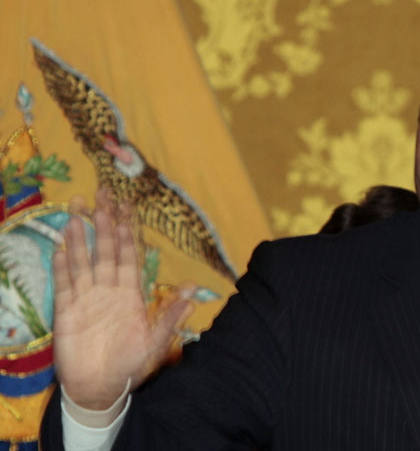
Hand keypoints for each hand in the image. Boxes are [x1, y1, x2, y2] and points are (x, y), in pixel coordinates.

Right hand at [53, 189, 191, 409]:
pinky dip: (62, 266)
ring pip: (83, 262)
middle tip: (103, 196)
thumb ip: (171, 316)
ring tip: (77, 213)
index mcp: (130, 294)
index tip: (127, 209)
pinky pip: (64, 285)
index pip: (129, 256)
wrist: (100, 388)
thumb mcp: (156, 342)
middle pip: (105, 251)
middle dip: (104, 224)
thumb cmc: (131, 364)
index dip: (127, 233)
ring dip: (80, 239)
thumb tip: (194, 291)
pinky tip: (60, 246)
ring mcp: (86, 299)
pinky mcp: (67, 312)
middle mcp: (108, 290)